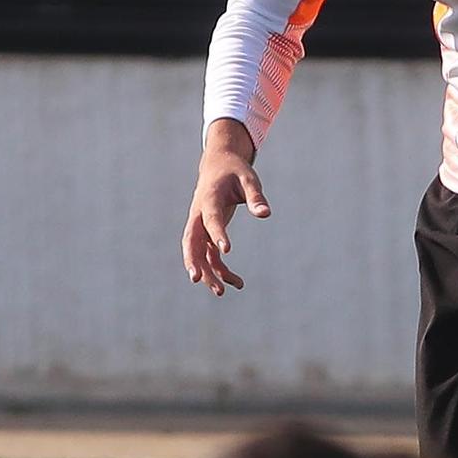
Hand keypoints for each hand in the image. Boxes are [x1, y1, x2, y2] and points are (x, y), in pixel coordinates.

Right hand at [182, 120, 269, 296]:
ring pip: (198, 253)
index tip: (227, 251)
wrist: (218, 165)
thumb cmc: (235, 171)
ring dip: (207, 272)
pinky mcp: (207, 233)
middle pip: (191, 240)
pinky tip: (238, 283)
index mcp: (208, 198)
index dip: (218, 234)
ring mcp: (201, 226)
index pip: (211, 219)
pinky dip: (221, 270)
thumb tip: (265, 214)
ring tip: (221, 292)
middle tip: (196, 279)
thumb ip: (256, 196)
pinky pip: (210, 255)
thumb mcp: (249, 179)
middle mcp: (199, 214)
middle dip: (193, 260)